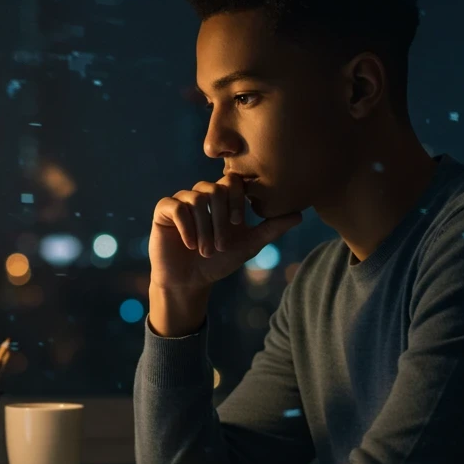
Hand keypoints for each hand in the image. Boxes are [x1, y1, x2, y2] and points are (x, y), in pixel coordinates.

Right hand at [149, 173, 301, 292]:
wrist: (190, 281)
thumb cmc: (219, 261)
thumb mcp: (249, 244)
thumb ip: (271, 228)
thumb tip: (300, 214)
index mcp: (223, 198)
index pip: (233, 181)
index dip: (237, 199)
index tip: (239, 222)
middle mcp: (202, 194)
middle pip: (215, 189)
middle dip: (221, 219)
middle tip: (222, 246)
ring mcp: (182, 200)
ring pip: (196, 198)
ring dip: (204, 228)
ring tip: (206, 250)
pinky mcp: (163, 211)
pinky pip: (176, 206)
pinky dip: (187, 226)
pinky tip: (190, 245)